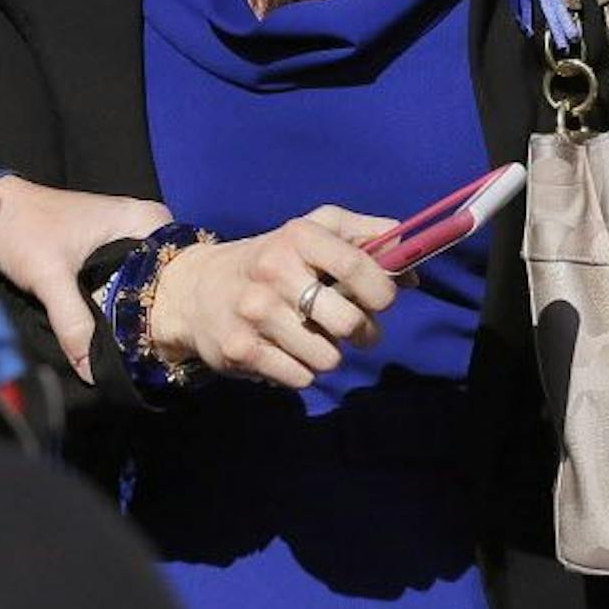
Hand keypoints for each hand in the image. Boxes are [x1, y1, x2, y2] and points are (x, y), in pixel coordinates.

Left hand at [0, 177, 174, 384]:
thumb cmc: (25, 230)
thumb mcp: (50, 278)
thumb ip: (72, 321)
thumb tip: (92, 371)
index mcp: (146, 218)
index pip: (182, 264)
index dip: (174, 302)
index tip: (165, 335)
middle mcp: (146, 222)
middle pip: (165, 275)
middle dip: (155, 310)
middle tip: (147, 345)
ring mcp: (130, 233)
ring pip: (145, 278)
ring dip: (136, 307)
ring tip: (134, 340)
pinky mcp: (114, 245)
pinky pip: (129, 276)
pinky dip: (122, 298)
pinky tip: (117, 323)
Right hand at [147, 206, 399, 389]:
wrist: (195, 289)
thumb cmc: (273, 257)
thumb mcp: (315, 230)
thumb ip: (367, 237)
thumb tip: (412, 268)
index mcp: (298, 237)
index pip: (357, 266)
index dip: (384, 289)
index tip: (385, 299)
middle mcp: (274, 272)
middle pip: (349, 322)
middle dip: (363, 331)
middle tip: (355, 326)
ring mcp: (255, 313)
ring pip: (328, 357)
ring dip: (331, 353)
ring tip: (316, 337)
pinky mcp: (241, 350)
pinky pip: (301, 378)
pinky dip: (304, 370)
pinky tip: (289, 351)